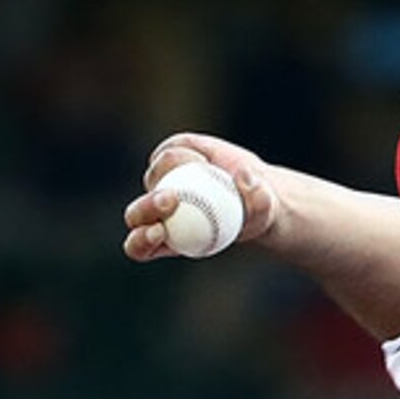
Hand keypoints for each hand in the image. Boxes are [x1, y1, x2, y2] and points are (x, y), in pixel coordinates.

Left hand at [123, 133, 279, 261]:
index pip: (139, 246)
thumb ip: (258, 199)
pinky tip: (207, 158)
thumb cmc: (256, 212)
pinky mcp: (169, 159)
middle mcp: (158, 214)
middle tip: (172, 199)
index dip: (142, 241)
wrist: (253, 191)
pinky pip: (168, 151)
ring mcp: (161, 184)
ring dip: (176, 169)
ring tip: (209, 169)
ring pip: (154, 175)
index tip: (160, 231)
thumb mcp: (264, 211)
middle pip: (135, 214)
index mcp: (170, 240)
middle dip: (148, 207)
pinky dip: (187, 152)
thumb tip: (243, 177)